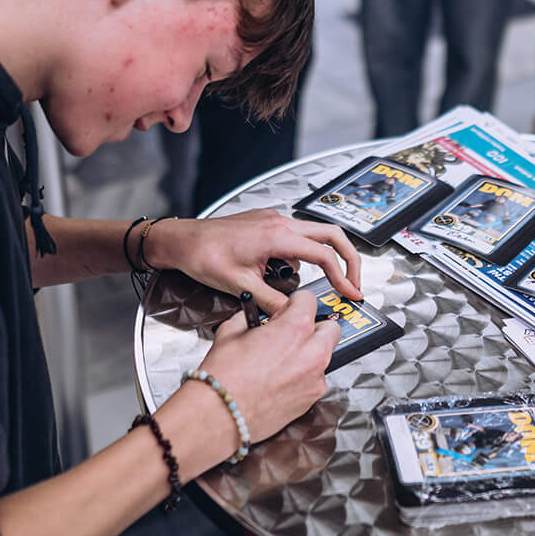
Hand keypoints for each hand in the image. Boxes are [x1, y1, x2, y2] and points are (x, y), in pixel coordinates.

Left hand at [146, 207, 363, 306]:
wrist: (181, 239)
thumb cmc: (204, 256)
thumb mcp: (240, 286)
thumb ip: (273, 302)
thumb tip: (294, 316)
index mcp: (277, 236)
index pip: (324, 256)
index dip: (343, 277)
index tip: (351, 293)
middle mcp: (279, 222)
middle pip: (331, 235)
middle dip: (348, 259)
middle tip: (353, 282)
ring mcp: (273, 219)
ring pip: (312, 236)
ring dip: (315, 260)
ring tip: (295, 285)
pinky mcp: (265, 222)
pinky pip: (292, 237)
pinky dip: (296, 256)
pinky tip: (277, 274)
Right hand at [166, 292, 338, 469]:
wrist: (220, 414)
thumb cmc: (224, 376)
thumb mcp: (231, 331)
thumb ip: (251, 318)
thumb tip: (255, 318)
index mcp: (295, 328)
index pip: (309, 300)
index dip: (295, 304)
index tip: (286, 310)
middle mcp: (312, 353)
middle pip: (330, 328)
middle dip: (314, 327)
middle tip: (292, 333)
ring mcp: (314, 379)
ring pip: (324, 356)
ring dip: (310, 353)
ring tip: (283, 359)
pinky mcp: (311, 400)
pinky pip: (315, 379)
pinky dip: (303, 376)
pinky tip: (280, 380)